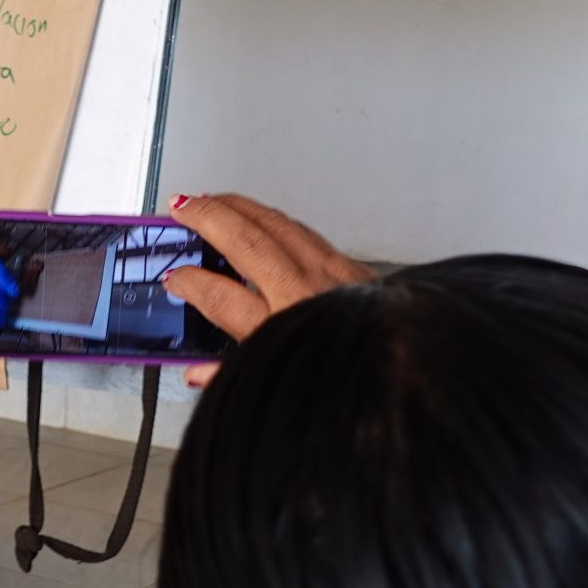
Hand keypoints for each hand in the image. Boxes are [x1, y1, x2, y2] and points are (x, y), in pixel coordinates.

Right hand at [166, 193, 373, 387]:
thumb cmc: (348, 381)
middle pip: (246, 241)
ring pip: (276, 224)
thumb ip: (231, 376)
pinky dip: (274, 219)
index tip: (176, 278)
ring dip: (239, 207)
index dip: (189, 282)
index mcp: (279, 331)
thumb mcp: (277, 387)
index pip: (219, 296)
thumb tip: (198, 372)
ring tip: (212, 201)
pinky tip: (260, 216)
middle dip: (207, 217)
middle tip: (181, 207)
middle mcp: (305, 296)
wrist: (411, 369)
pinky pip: (305, 232)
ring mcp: (332, 275)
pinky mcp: (353, 268)